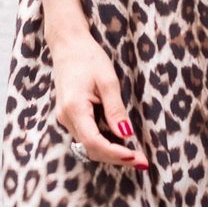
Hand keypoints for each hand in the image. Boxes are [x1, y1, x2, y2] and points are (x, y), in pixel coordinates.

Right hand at [50, 28, 148, 169]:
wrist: (68, 45)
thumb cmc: (88, 57)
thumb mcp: (108, 81)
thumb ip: (116, 109)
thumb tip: (126, 134)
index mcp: (74, 108)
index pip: (94, 142)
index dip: (115, 153)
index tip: (135, 157)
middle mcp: (66, 117)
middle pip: (91, 149)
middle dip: (116, 158)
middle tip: (141, 162)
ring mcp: (66, 118)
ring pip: (88, 146)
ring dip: (110, 153)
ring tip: (134, 156)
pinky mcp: (69, 116)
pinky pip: (86, 137)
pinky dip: (103, 144)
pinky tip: (120, 144)